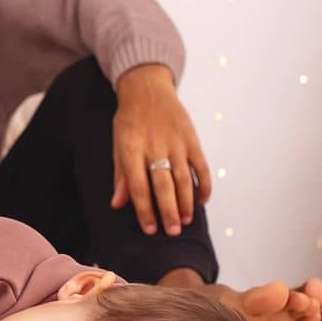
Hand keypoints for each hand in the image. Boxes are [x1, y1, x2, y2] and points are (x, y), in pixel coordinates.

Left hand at [110, 64, 212, 237]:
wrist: (147, 88)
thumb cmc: (129, 120)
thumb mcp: (117, 143)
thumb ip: (120, 175)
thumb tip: (117, 204)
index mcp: (132, 149)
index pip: (139, 186)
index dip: (144, 210)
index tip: (150, 229)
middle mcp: (154, 147)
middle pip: (163, 185)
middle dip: (168, 211)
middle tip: (172, 232)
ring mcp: (176, 142)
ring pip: (183, 178)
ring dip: (186, 202)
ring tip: (185, 221)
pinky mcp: (192, 138)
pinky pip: (201, 166)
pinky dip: (204, 185)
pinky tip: (202, 201)